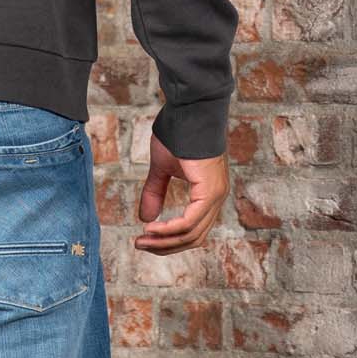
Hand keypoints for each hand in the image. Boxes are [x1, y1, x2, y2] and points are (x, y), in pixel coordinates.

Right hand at [136, 132, 227, 256]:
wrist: (189, 111)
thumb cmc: (178, 134)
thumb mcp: (161, 168)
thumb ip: (155, 192)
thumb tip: (146, 218)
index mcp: (208, 194)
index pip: (192, 229)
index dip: (168, 240)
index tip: (145, 239)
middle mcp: (216, 198)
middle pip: (193, 238)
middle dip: (165, 246)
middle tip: (140, 245)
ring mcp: (215, 196)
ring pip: (191, 234)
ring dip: (164, 241)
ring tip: (142, 240)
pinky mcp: (209, 192)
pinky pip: (189, 222)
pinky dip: (169, 229)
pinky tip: (151, 227)